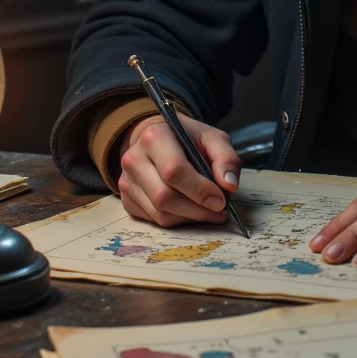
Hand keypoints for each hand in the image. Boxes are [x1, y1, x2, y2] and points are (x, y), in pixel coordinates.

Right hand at [119, 115, 240, 227]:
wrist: (157, 139)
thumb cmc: (186, 139)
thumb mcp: (211, 138)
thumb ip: (225, 158)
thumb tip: (230, 185)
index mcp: (154, 137)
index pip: (174, 171)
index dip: (199, 190)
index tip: (220, 200)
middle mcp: (134, 159)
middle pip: (164, 197)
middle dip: (197, 210)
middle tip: (219, 211)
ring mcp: (127, 181)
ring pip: (159, 213)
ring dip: (189, 218)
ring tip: (208, 211)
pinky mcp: (127, 199)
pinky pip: (153, 220)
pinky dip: (177, 220)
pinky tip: (190, 210)